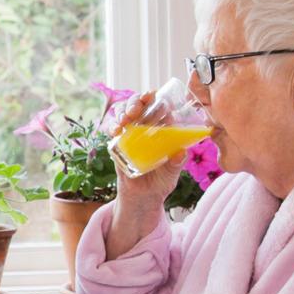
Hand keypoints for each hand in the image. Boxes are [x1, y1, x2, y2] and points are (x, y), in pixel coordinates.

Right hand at [102, 90, 182, 251]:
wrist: (143, 197)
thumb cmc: (161, 181)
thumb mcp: (172, 174)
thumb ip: (176, 163)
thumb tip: (180, 153)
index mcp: (162, 128)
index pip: (157, 104)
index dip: (153, 96)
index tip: (152, 96)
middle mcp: (145, 127)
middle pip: (138, 104)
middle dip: (136, 102)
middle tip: (137, 110)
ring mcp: (130, 134)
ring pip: (123, 112)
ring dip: (123, 112)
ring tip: (126, 120)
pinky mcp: (117, 144)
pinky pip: (112, 130)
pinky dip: (112, 127)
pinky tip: (116, 131)